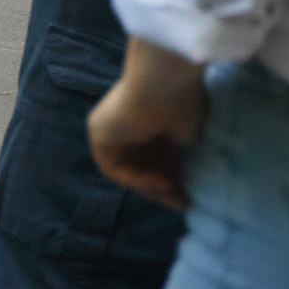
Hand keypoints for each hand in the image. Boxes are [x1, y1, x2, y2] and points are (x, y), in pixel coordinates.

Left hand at [87, 38, 206, 212]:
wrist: (162, 83)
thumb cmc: (182, 103)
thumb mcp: (188, 137)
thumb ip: (183, 157)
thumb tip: (188, 185)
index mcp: (148, 120)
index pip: (156, 157)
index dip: (173, 178)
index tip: (190, 197)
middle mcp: (127, 124)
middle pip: (141, 166)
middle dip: (162, 189)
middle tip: (183, 205)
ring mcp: (110, 128)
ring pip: (127, 169)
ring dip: (150, 188)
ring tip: (175, 198)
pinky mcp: (97, 132)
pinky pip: (112, 167)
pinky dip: (135, 179)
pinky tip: (160, 181)